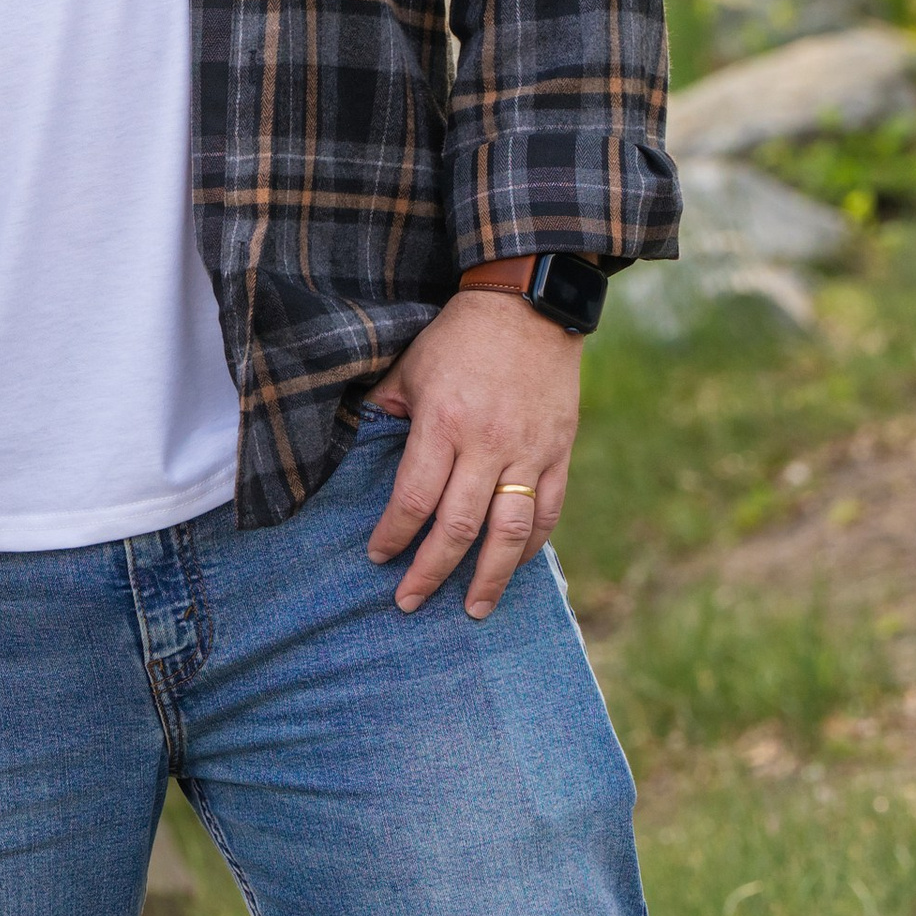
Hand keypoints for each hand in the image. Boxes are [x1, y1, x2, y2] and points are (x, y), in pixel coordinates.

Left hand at [361, 287, 582, 619]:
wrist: (529, 305)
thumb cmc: (458, 337)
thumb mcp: (408, 367)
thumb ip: (384, 413)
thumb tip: (356, 451)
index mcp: (443, 423)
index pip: (415, 499)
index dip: (394, 535)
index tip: (377, 557)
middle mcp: (488, 444)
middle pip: (459, 527)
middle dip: (431, 572)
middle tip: (409, 602)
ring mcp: (529, 451)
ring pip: (510, 532)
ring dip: (490, 578)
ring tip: (473, 610)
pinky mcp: (559, 451)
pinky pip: (547, 512)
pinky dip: (530, 546)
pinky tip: (512, 567)